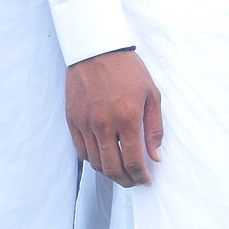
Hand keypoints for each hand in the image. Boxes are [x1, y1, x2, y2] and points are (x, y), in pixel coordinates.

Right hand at [66, 49, 162, 187]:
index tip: (146, 180)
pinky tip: (104, 156)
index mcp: (127, 117)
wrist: (97, 48)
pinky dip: (93, 159)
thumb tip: (156, 157)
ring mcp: (85, 123)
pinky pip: (81, 151)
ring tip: (120, 170)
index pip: (134, 161)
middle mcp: (104, 124)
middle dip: (126, 181)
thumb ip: (155, 129)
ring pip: (96, 163)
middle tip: (134, 180)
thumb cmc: (128, 69)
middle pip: (112, 168)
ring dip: (109, 172)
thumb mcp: (151, 94)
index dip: (141, 177)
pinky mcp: (72, 120)